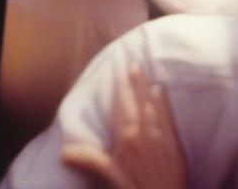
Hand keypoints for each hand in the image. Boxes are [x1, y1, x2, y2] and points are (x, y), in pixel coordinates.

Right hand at [61, 66, 184, 188]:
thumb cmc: (134, 188)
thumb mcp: (109, 175)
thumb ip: (89, 160)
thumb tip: (62, 153)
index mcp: (127, 137)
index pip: (123, 105)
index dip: (122, 87)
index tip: (120, 69)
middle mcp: (144, 133)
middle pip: (138, 101)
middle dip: (135, 82)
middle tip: (133, 62)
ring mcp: (161, 138)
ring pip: (154, 106)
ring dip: (148, 88)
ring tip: (145, 72)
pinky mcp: (175, 146)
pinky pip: (168, 118)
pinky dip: (164, 104)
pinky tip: (162, 92)